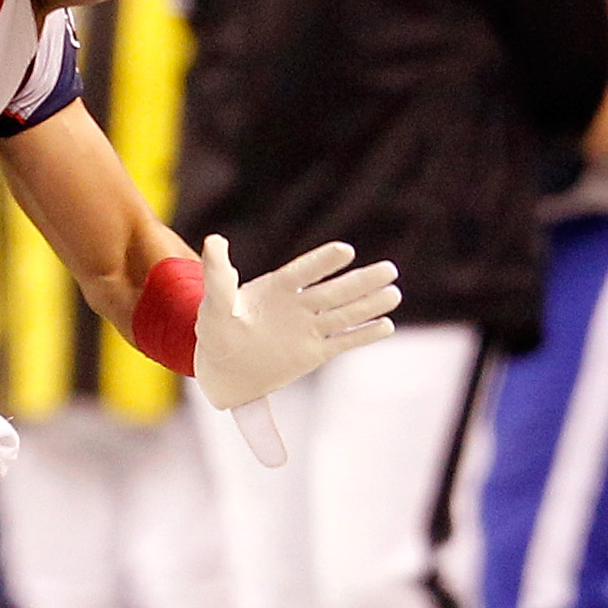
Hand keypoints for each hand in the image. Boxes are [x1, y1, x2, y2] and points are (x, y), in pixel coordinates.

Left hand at [190, 235, 404, 418]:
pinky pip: (343, 341)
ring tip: (394, 293)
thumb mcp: (214, 303)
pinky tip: (386, 325)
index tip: (345, 251)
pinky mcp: (314, 353)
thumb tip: (214, 240)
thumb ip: (219, 275)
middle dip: (361, 281)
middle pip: (336, 291)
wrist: (222, 367)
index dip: (323, 261)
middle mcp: (299, 304)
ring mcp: (309, 328)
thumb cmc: (216, 330)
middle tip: (389, 269)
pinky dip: (364, 334)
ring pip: (346, 314)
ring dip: (370, 304)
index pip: (305, 270)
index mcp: (278, 287)